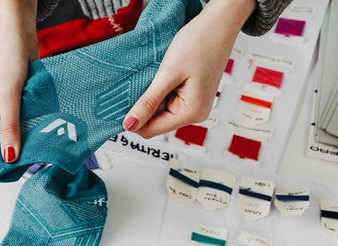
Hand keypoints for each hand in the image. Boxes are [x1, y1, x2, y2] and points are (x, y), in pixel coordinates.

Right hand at [0, 0, 38, 167]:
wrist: (15, 27)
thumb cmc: (4, 55)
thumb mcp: (8, 94)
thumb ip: (10, 127)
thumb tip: (10, 159)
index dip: (5, 164)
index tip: (28, 164)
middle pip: (5, 149)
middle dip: (22, 151)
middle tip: (44, 150)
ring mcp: (4, 111)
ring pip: (18, 136)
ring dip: (32, 137)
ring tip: (49, 136)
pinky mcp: (18, 103)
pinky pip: (27, 122)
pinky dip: (36, 124)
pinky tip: (49, 124)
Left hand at [123, 0, 255, 137]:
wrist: (219, 22)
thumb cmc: (199, 43)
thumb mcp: (168, 73)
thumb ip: (149, 102)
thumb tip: (129, 124)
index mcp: (192, 113)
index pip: (151, 130)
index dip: (133, 120)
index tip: (118, 103)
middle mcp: (195, 113)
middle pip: (155, 122)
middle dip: (142, 107)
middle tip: (135, 83)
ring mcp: (194, 105)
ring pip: (160, 111)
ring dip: (150, 97)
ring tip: (151, 75)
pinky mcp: (192, 95)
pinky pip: (168, 100)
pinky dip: (158, 91)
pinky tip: (158, 76)